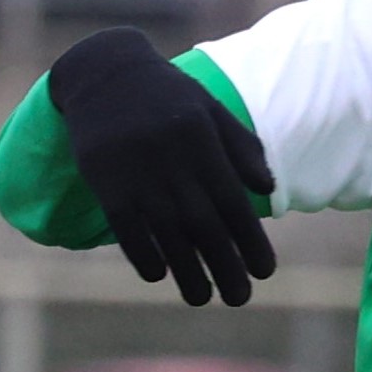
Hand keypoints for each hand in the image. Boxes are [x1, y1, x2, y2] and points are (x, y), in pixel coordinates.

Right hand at [47, 27, 275, 307]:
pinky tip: (159, 275)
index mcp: (203, 144)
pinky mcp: (106, 183)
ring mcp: (138, 175)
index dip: (251, 241)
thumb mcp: (207, 109)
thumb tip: (267, 188)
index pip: (234, 203)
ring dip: (187, 272)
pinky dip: (144, 255)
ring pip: (168, 235)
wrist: (104, 72)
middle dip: (225, 267)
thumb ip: (239, 146)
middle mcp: (173, 162)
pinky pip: (128, 230)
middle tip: (240, 299)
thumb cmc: (165, 94)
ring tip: (201, 299)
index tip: (265, 271)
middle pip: (205, 226)